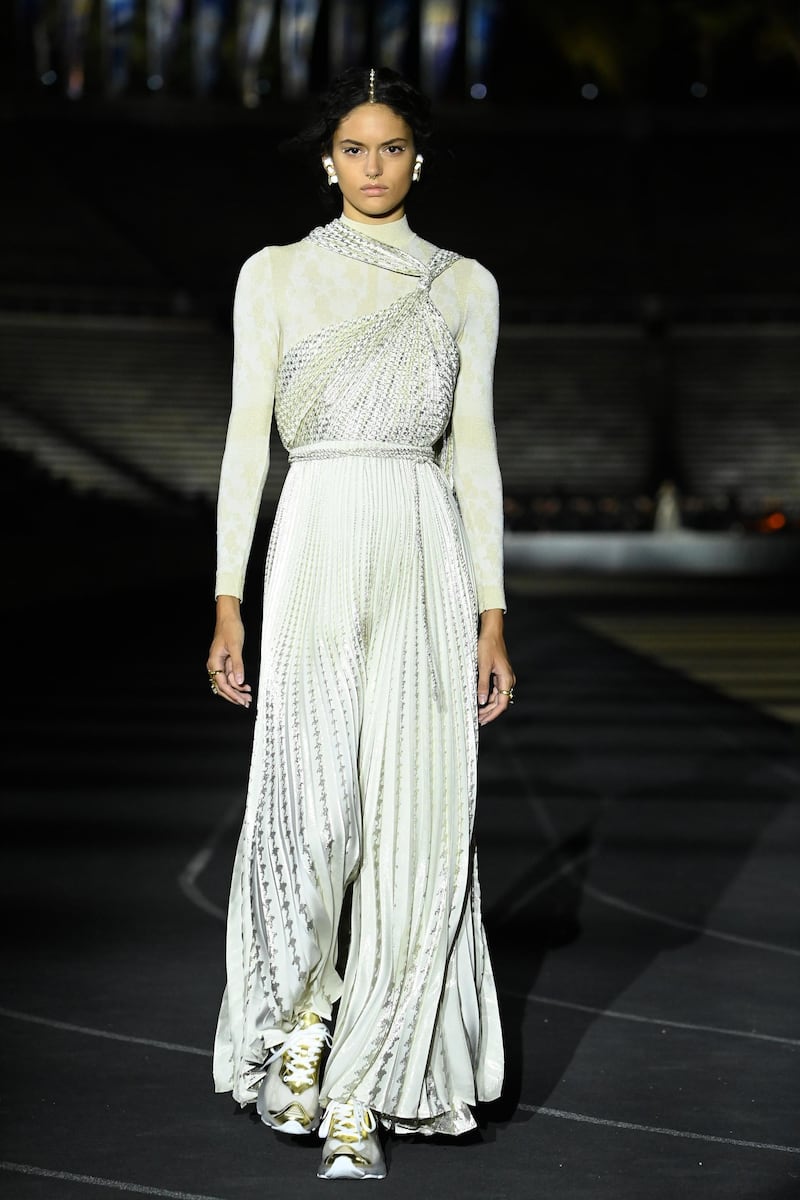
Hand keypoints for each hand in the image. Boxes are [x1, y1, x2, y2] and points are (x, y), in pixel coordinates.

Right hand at [207, 596, 251, 707]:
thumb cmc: (230, 629)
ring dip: (237, 690)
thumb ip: (238, 665)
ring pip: (227, 682)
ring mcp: (219, 663)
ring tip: (248, 695)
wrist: (228, 617)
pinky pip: (230, 675)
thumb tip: (239, 681)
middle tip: (247, 702)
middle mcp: (214, 664)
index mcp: (214, 662)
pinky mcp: (225, 661)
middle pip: (223, 687)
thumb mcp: (236, 647)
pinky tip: (245, 686)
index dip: (233, 694)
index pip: (222, 684)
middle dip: (234, 696)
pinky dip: (237, 682)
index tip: (242, 701)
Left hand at [476, 608, 515, 726]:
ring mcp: (504, 677)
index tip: (483, 720)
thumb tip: (481, 701)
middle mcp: (508, 679)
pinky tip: (479, 700)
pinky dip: (488, 697)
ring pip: (498, 697)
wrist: (491, 632)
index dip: (493, 714)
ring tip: (477, 713)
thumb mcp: (483, 665)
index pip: (502, 703)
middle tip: (478, 720)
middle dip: (490, 712)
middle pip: (500, 702)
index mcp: (506, 678)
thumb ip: (482, 684)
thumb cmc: (488, 646)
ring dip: (488, 706)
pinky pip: (495, 690)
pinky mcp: (499, 674)